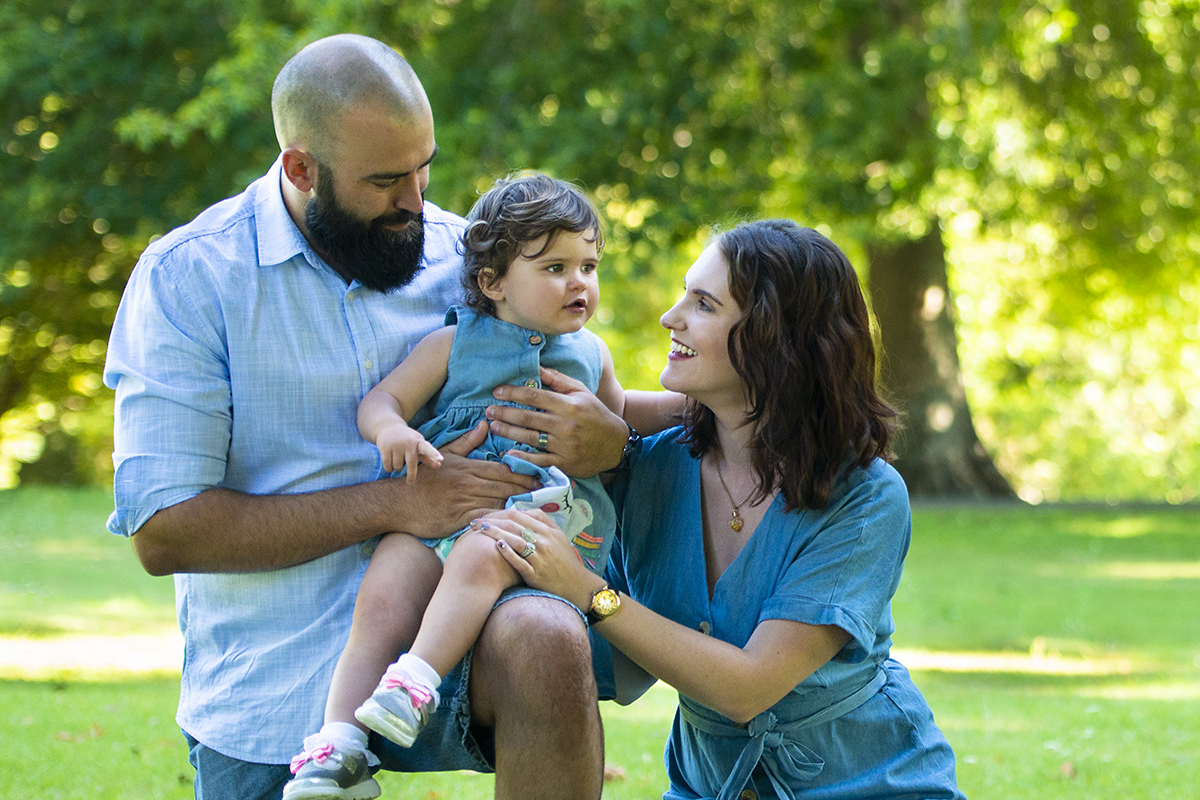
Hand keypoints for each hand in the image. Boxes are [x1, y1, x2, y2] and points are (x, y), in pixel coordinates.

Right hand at [375, 423, 442, 481]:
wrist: (389, 427)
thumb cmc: (408, 440)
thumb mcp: (418, 445)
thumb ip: (428, 457)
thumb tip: (439, 466)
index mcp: (419, 442)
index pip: (427, 449)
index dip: (434, 454)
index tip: (441, 459)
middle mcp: (408, 443)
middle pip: (411, 464)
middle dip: (411, 475)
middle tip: (410, 482)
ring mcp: (396, 445)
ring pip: (398, 467)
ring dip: (397, 468)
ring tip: (397, 459)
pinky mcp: (385, 448)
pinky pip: (388, 466)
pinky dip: (389, 468)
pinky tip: (390, 463)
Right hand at [391, 421, 540, 537]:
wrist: (399, 502)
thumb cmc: (423, 478)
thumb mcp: (444, 454)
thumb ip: (467, 441)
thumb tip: (485, 425)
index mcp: (467, 466)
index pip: (502, 469)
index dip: (524, 473)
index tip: (541, 476)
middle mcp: (468, 483)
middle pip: (505, 485)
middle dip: (528, 489)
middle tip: (548, 492)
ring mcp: (464, 502)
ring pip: (499, 501)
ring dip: (519, 504)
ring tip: (539, 507)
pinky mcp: (459, 519)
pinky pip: (486, 519)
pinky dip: (502, 520)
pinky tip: (516, 522)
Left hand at [470, 509, 601, 607]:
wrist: (578, 587)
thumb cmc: (565, 561)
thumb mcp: (559, 537)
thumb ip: (542, 521)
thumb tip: (522, 510)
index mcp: (547, 531)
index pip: (519, 515)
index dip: (499, 513)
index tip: (484, 514)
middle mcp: (544, 542)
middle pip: (513, 525)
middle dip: (491, 521)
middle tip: (473, 522)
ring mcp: (540, 558)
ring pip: (515, 541)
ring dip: (495, 533)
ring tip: (479, 530)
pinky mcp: (536, 575)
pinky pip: (520, 562)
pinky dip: (508, 553)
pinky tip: (497, 546)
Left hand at [486, 367, 625, 477]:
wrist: (616, 445)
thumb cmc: (596, 414)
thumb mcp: (581, 392)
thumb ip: (558, 380)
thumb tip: (537, 368)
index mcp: (568, 405)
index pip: (535, 396)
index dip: (513, 393)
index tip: (497, 392)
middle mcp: (565, 425)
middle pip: (528, 418)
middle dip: (505, 414)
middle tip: (488, 411)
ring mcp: (565, 446)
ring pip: (530, 438)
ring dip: (508, 433)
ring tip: (494, 427)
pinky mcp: (565, 464)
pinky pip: (540, 461)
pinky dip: (524, 458)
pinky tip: (508, 454)